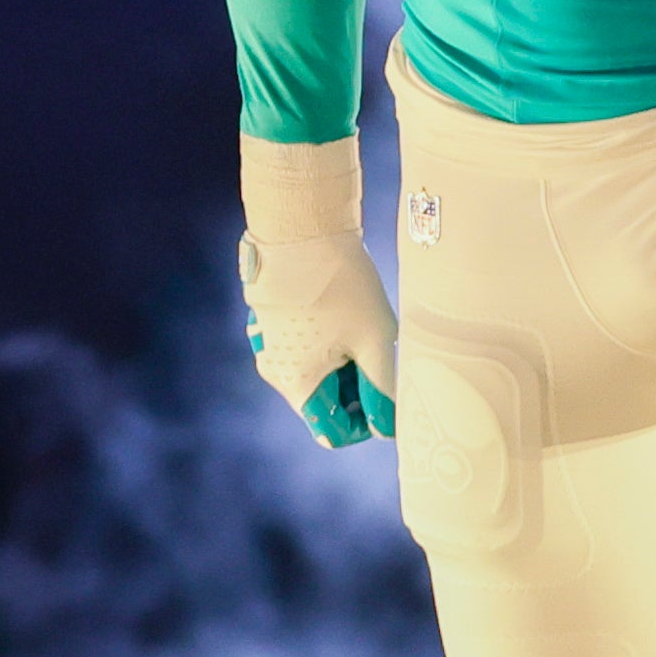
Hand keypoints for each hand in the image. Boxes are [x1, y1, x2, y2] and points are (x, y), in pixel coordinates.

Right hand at [241, 133, 401, 446]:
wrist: (300, 225)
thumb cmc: (340, 284)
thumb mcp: (375, 340)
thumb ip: (383, 390)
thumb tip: (389, 427)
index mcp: (296, 384)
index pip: (334, 431)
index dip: (367, 420)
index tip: (387, 389)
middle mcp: (274, 371)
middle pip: (325, 401)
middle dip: (357, 386)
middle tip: (381, 350)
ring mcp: (267, 344)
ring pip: (316, 372)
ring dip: (344, 361)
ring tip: (364, 325)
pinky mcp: (268, 320)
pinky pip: (302, 347)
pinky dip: (327, 340)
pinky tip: (343, 309)